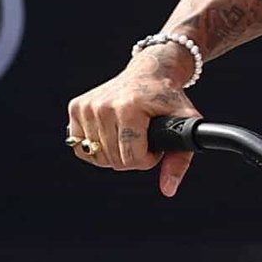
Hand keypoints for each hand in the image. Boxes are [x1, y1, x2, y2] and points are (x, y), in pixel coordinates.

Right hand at [67, 52, 199, 196]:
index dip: (148, 159)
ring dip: (116, 153)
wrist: (149, 72)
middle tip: (144, 138)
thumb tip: (168, 189)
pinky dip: (97, 148)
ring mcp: (87, 106)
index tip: (156, 144)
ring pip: (98, 157)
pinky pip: (81, 147)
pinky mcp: (76, 107)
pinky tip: (111, 135)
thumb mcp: (185, 123)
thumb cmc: (168, 98)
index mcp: (128, 108)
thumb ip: (180, 158)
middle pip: (115, 160)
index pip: (132, 158)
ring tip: (130, 134)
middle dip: (133, 157)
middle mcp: (103, 106)